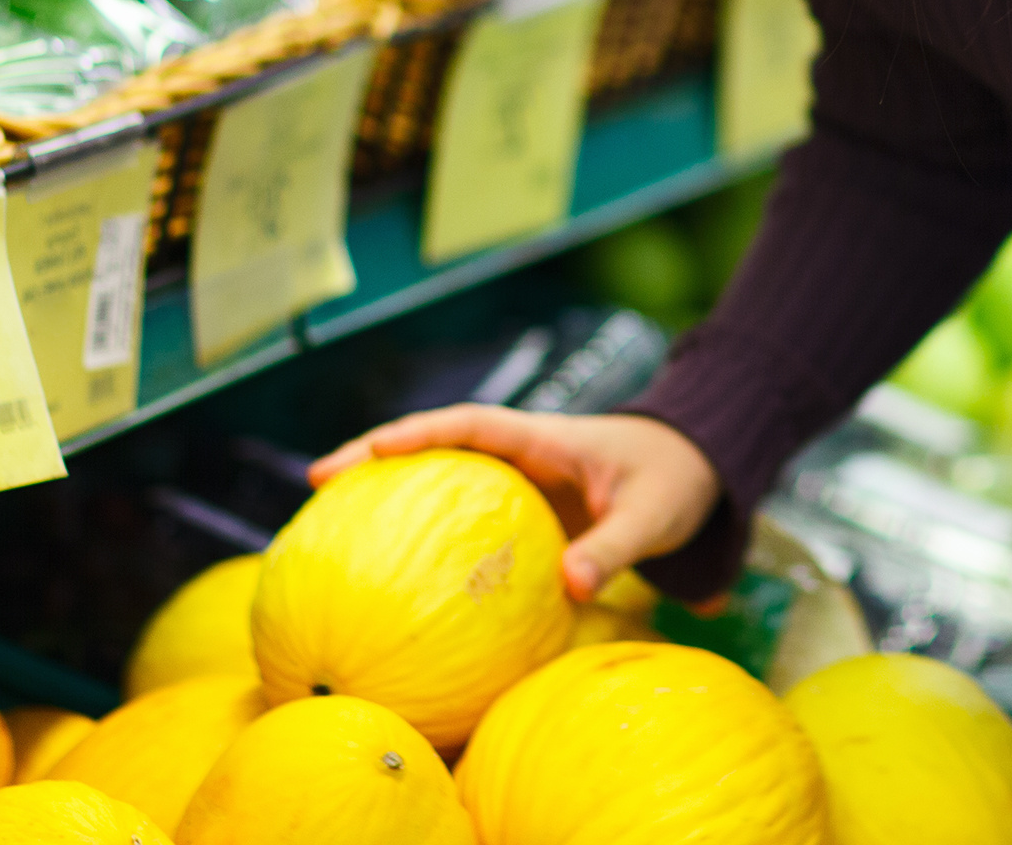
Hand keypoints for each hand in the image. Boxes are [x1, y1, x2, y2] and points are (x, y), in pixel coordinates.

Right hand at [308, 407, 721, 601]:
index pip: (473, 424)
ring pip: (439, 481)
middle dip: (376, 456)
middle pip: (435, 447)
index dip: (421, 432)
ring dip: (387, 493)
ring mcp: (514, 484)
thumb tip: (570, 587)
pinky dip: (424, 538)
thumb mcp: (653, 515)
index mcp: (544, 438)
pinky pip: (461, 522)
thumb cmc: (674, 483)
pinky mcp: (517, 516)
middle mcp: (520, 454)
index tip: (372, 451)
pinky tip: (390, 580)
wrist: (696, 474)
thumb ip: (616, 549)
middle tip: (315, 480)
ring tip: (325, 523)